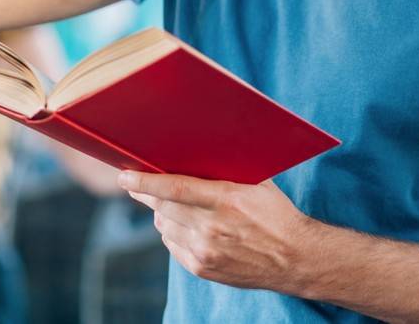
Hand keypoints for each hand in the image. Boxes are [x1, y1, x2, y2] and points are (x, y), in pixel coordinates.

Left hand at [119, 171, 317, 294]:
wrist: (295, 258)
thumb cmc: (277, 214)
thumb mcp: (257, 184)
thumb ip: (227, 170)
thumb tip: (196, 151)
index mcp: (226, 199)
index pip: (174, 188)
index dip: (144, 181)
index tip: (124, 176)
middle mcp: (212, 227)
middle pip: (162, 206)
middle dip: (147, 193)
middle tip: (136, 183)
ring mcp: (205, 251)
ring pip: (163, 225)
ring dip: (161, 212)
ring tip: (171, 204)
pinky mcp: (202, 268)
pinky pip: (172, 245)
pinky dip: (171, 232)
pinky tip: (184, 225)